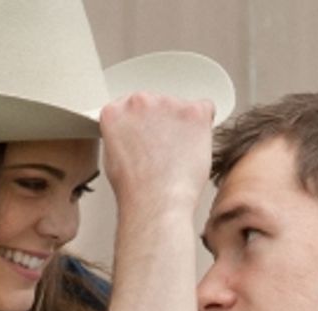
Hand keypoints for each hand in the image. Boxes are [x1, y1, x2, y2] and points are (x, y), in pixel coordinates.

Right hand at [100, 92, 214, 216]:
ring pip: (181, 108)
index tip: (147, 137)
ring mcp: (168, 104)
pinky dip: (203, 126)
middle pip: (157, 103)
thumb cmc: (135, 190)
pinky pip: (205, 110)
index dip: (142, 124)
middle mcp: (139, 101)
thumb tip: (135, 134)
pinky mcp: (194, 112)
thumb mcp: (112, 158)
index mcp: (115, 112)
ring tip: (177, 155)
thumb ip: (122, 135)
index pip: (131, 106)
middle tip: (163, 151)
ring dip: (182, 126)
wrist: (156, 202)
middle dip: (162, 123)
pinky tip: (194, 145)